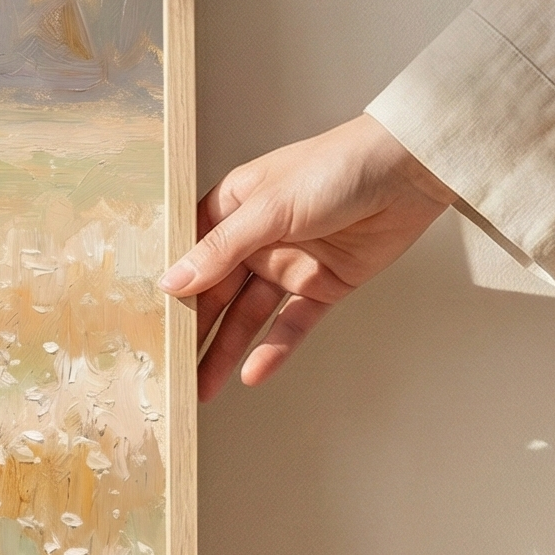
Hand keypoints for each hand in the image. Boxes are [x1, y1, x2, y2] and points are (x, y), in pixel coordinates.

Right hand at [160, 113, 455, 399]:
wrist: (410, 170)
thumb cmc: (336, 166)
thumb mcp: (268, 206)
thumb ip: (221, 249)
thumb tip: (171, 282)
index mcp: (232, 210)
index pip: (190, 256)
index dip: (169, 290)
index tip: (143, 325)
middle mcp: (255, 240)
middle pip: (215, 294)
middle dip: (193, 331)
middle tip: (169, 370)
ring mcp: (288, 265)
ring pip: (248, 317)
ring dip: (226, 351)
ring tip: (202, 388)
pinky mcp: (323, 286)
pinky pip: (292, 324)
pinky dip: (274, 349)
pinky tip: (253, 374)